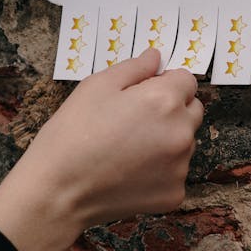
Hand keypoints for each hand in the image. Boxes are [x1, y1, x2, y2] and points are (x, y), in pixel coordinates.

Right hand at [0, 49, 203, 250]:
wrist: (58, 191)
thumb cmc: (72, 133)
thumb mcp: (96, 86)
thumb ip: (134, 68)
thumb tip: (156, 57)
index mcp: (165, 100)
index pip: (187, 81)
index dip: (165, 82)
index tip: (143, 93)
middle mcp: (181, 132)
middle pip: (192, 111)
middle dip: (173, 109)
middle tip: (135, 119)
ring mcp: (180, 166)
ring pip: (185, 143)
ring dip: (168, 140)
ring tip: (128, 148)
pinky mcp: (174, 194)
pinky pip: (175, 173)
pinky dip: (160, 171)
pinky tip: (130, 172)